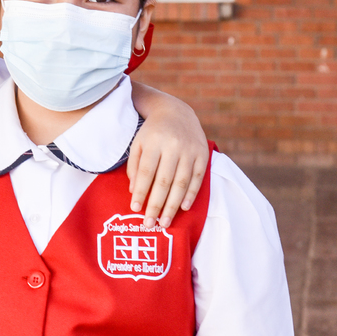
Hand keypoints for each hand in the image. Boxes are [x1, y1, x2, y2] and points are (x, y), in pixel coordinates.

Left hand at [127, 83, 207, 227]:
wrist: (176, 112)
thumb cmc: (152, 132)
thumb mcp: (138, 143)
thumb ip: (134, 166)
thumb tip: (134, 191)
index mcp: (153, 142)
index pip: (146, 172)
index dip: (141, 192)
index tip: (135, 209)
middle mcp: (173, 146)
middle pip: (164, 181)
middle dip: (156, 204)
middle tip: (150, 223)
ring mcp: (190, 150)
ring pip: (181, 183)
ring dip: (173, 205)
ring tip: (165, 222)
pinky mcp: (202, 154)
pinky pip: (197, 178)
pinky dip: (190, 194)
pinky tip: (183, 208)